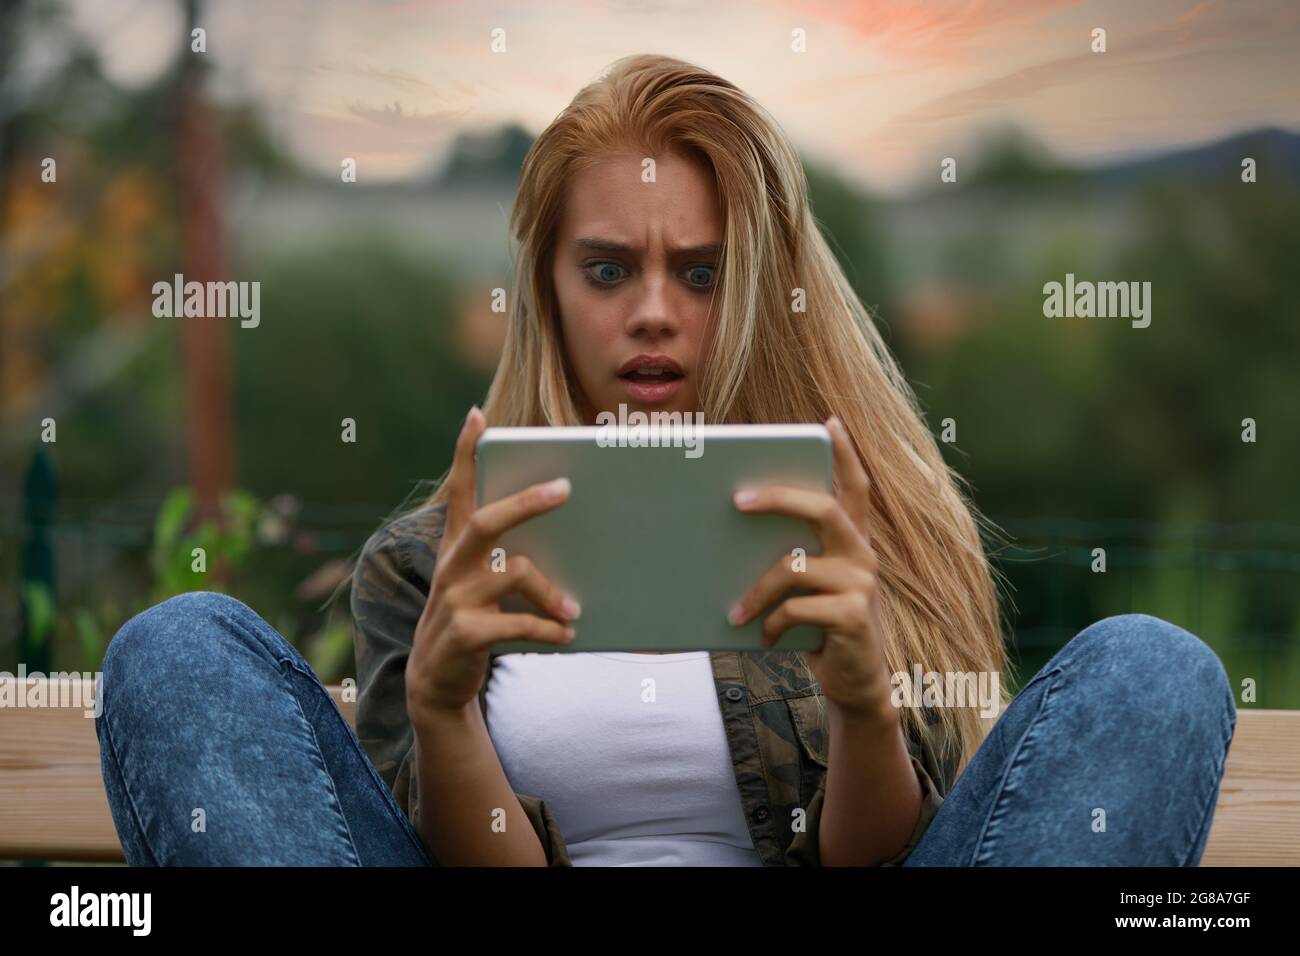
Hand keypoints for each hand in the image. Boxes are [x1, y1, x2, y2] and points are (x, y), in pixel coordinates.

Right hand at [406, 406, 580, 719]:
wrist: (435, 680)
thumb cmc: (472, 618)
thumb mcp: (479, 581)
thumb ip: (507, 554)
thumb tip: (567, 528)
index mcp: (456, 545)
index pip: (458, 490)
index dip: (464, 453)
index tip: (476, 416)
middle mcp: (452, 564)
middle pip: (487, 521)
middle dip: (527, 502)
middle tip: (565, 488)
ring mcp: (455, 598)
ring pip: (515, 573)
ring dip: (552, 592)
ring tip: (575, 609)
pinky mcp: (466, 633)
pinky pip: (519, 623)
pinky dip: (548, 629)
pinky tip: (567, 635)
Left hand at [728, 416, 892, 719]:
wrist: (854, 683)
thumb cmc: (819, 626)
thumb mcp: (806, 587)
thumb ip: (789, 557)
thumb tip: (730, 532)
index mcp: (851, 541)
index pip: (855, 486)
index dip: (845, 453)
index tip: (828, 422)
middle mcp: (863, 555)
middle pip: (825, 508)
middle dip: (780, 498)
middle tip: (738, 499)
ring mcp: (862, 585)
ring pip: (796, 566)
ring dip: (757, 590)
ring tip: (734, 611)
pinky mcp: (854, 617)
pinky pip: (798, 608)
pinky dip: (773, 622)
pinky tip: (765, 637)